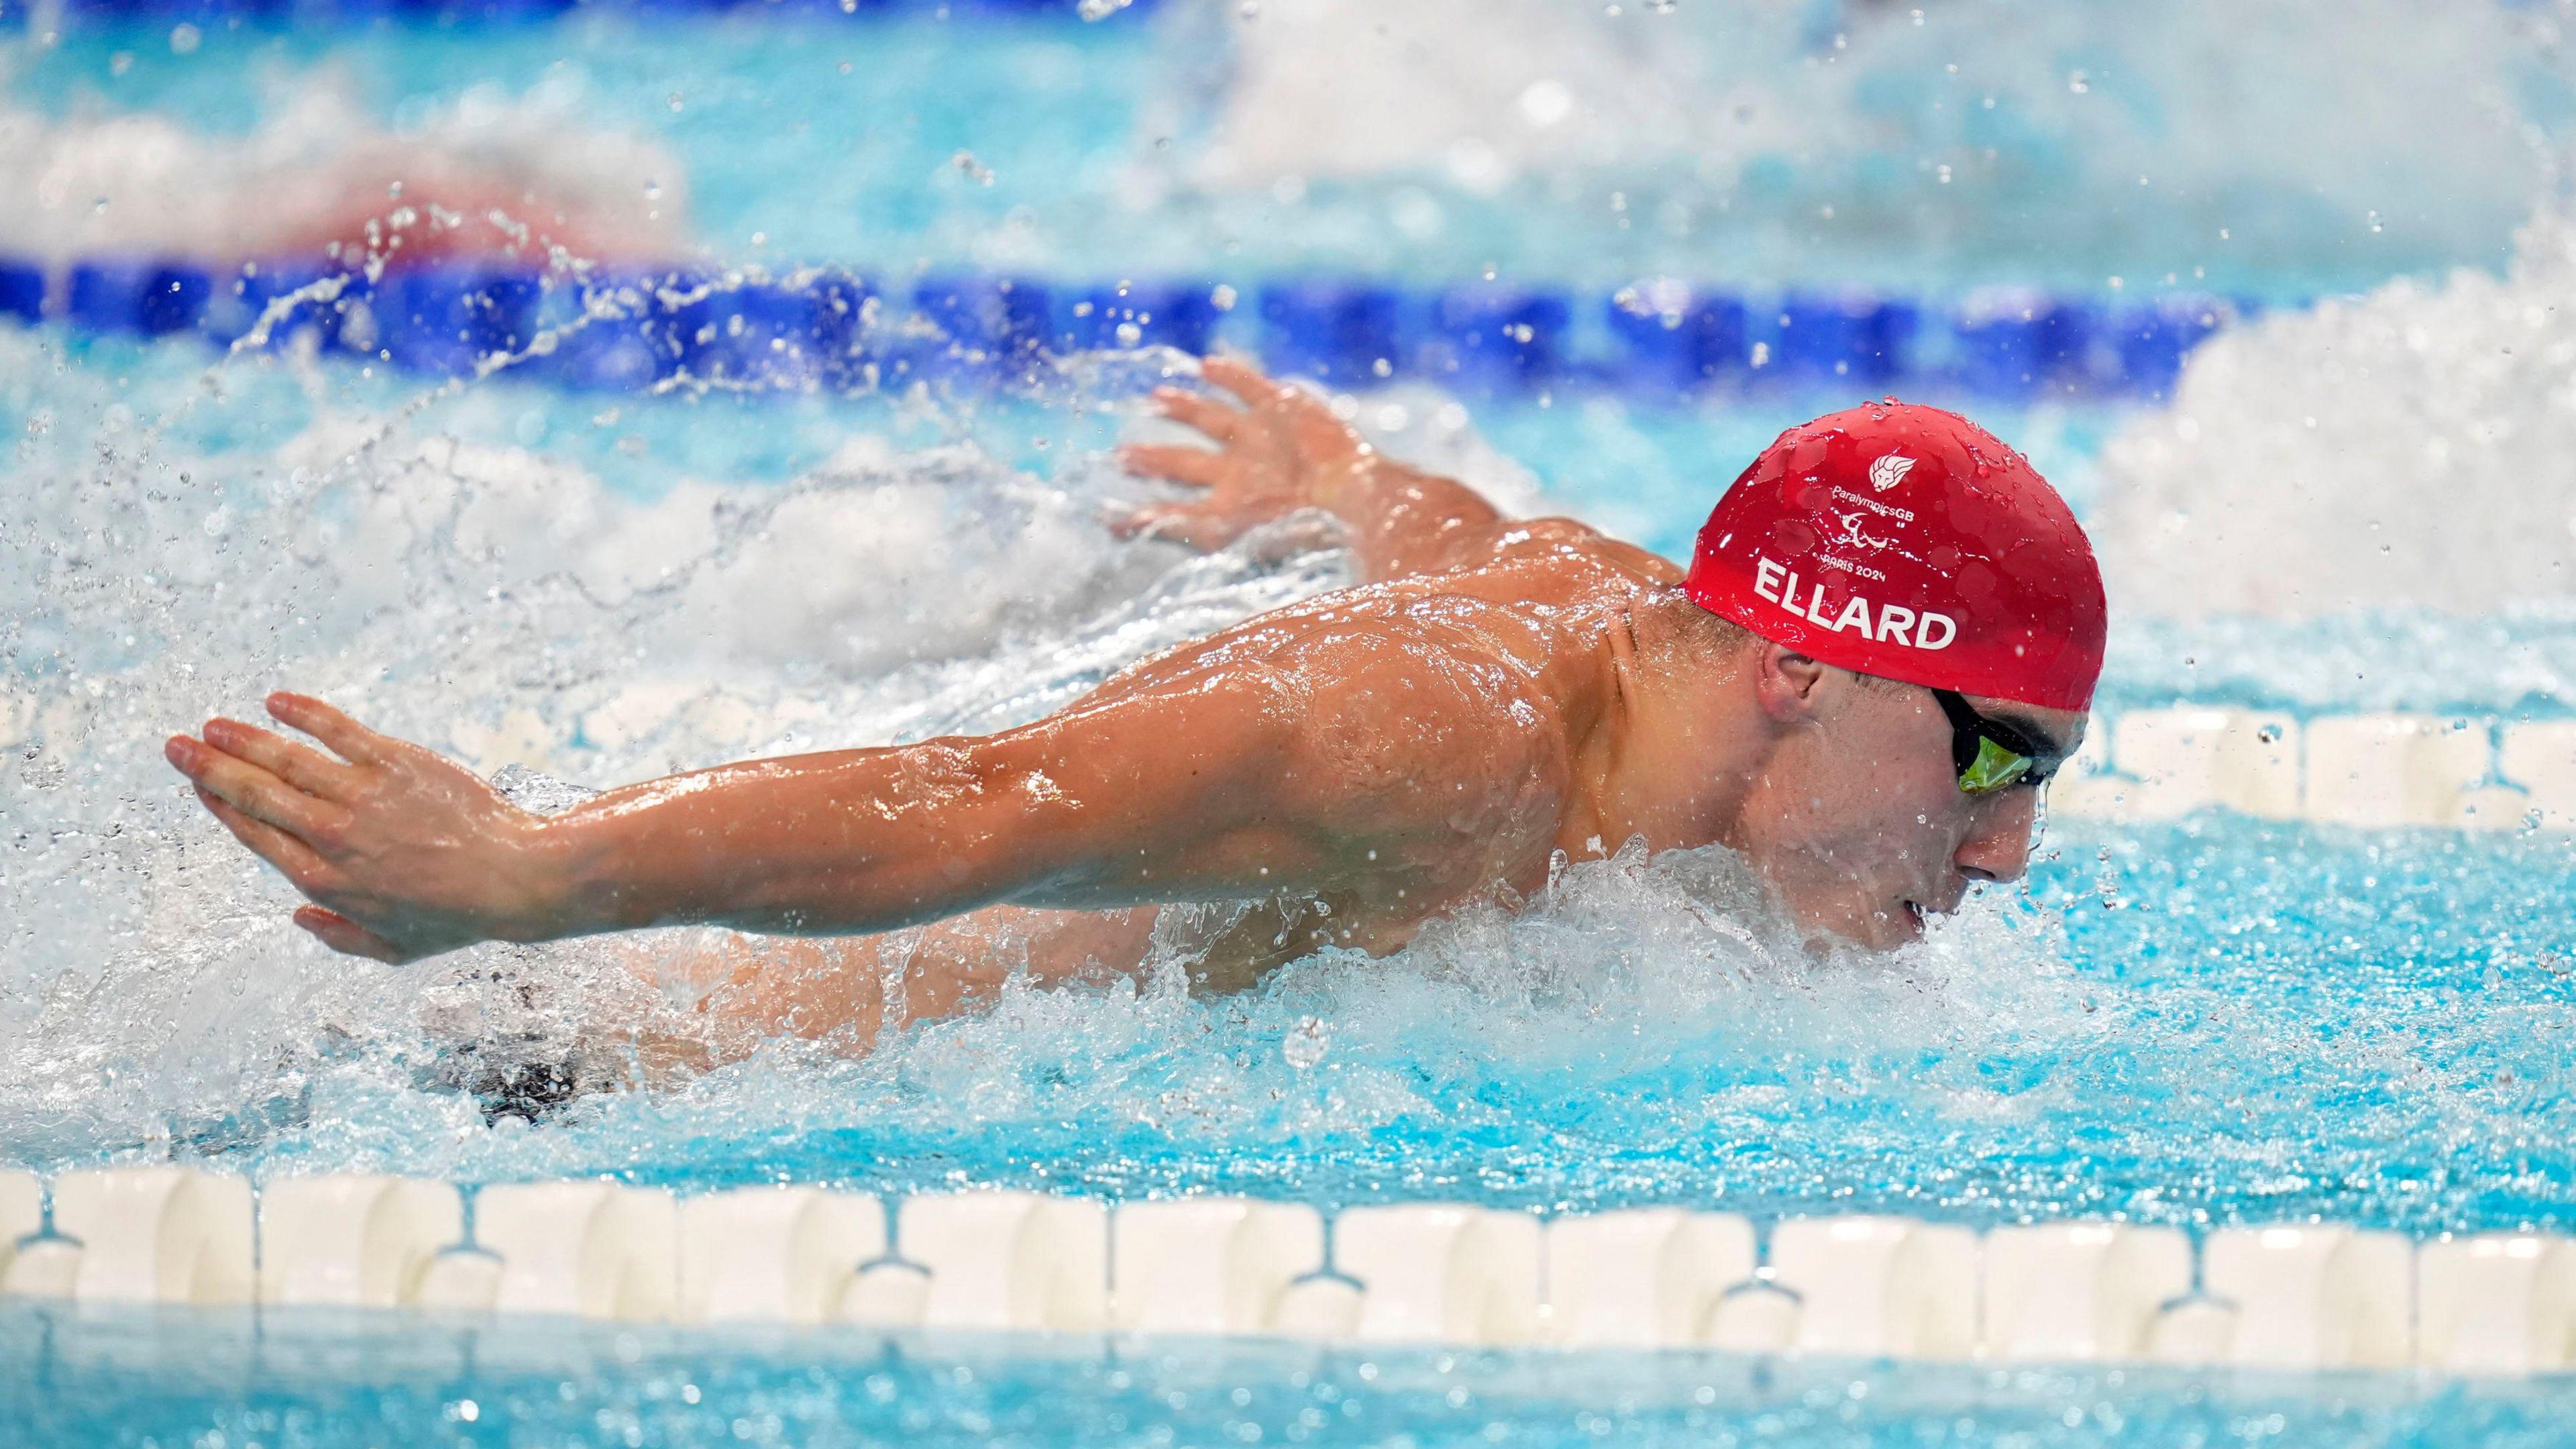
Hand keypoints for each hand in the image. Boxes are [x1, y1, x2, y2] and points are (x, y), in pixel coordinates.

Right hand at [164, 693, 563, 963]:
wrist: (512, 878)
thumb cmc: (455, 916)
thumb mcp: (392, 949)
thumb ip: (339, 938)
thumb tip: (298, 918)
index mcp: (323, 882)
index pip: (256, 835)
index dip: (222, 807)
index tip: (199, 787)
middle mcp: (331, 836)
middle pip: (255, 794)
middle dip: (209, 768)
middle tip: (178, 745)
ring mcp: (360, 796)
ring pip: (285, 759)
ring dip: (242, 739)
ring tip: (213, 725)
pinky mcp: (394, 763)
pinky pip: (337, 730)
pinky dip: (303, 712)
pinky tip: (277, 702)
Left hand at [1113, 356, 1378, 549]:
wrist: (1347, 500)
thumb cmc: (1288, 528)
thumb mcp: (1220, 534)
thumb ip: (1169, 526)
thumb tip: (1112, 525)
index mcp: (1231, 512)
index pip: (1177, 512)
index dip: (1144, 513)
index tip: (1106, 515)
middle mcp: (1243, 476)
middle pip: (1188, 464)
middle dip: (1154, 460)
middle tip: (1121, 456)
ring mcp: (1263, 441)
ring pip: (1214, 421)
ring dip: (1184, 409)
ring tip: (1156, 398)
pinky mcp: (1285, 408)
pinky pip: (1251, 387)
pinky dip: (1230, 374)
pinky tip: (1206, 365)